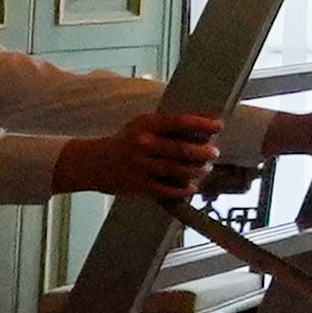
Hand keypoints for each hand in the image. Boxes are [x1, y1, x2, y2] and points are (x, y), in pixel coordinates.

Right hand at [54, 108, 224, 202]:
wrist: (92, 163)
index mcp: (146, 125)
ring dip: (196, 171)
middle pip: (182, 149)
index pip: (179, 122)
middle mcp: (144, 144)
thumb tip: (200, 125)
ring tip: (205, 169)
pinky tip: (191, 188)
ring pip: (177, 170)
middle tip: (214, 153)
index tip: (218, 126)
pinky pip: (166, 189)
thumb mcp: (140, 125)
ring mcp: (140, 166)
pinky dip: (182, 190)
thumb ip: (165, 126)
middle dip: (203, 152)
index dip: (202, 124)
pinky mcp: (138, 184)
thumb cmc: (123, 142)